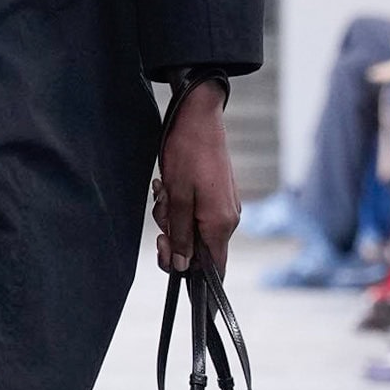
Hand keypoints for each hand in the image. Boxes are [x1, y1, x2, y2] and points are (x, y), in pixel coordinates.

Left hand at [152, 82, 239, 275]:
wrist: (199, 117)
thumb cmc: (188, 153)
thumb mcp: (178, 197)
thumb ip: (181, 235)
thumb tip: (183, 266)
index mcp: (220, 224)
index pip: (213, 268)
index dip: (190, 272)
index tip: (168, 257)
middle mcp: (228, 219)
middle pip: (198, 248)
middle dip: (173, 235)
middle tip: (161, 213)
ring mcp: (224, 206)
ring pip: (192, 228)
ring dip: (172, 215)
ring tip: (165, 190)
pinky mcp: (218, 195)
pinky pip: (195, 211)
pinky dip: (179, 203)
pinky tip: (169, 185)